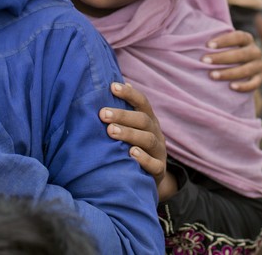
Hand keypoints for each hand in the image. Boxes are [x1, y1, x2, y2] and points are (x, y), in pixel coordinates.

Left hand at [99, 82, 174, 199]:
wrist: (151, 177)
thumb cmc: (135, 145)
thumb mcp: (133, 128)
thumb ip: (124, 110)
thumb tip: (112, 83)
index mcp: (149, 120)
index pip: (142, 102)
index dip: (129, 94)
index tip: (112, 87)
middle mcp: (156, 133)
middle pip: (143, 120)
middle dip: (123, 115)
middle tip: (102, 114)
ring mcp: (159, 152)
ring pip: (148, 140)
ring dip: (129, 134)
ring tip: (111, 131)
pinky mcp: (159, 170)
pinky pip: (154, 164)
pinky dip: (143, 159)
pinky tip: (131, 153)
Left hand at [203, 30, 261, 91]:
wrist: (239, 65)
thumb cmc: (224, 51)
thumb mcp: (223, 43)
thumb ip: (214, 40)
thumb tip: (195, 36)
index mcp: (247, 39)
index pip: (238, 36)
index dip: (224, 40)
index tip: (207, 45)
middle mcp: (255, 51)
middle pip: (241, 54)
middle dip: (221, 58)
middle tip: (204, 60)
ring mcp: (259, 65)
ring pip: (246, 70)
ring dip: (228, 73)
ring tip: (212, 75)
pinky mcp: (260, 78)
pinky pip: (254, 84)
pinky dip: (244, 86)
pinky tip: (231, 87)